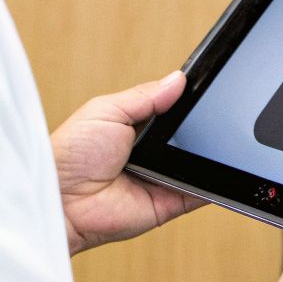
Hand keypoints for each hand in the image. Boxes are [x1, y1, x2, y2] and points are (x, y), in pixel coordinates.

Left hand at [53, 71, 205, 254]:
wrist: (62, 201)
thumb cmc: (71, 155)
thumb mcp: (106, 110)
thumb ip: (145, 96)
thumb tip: (178, 78)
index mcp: (137, 127)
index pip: (173, 111)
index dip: (189, 102)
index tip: (209, 87)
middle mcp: (153, 153)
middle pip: (190, 134)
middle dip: (200, 125)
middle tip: (210, 114)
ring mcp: (164, 178)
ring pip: (200, 162)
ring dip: (208, 151)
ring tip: (213, 138)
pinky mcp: (171, 203)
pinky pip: (201, 191)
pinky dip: (213, 182)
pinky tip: (219, 167)